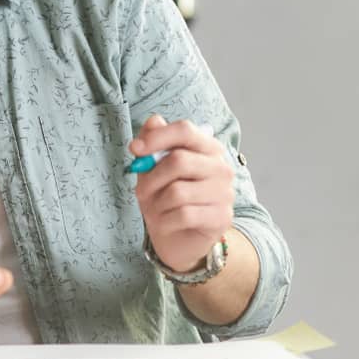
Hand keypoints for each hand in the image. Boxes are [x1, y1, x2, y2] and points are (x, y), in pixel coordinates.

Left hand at [131, 115, 233, 274]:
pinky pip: (184, 214)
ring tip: (154, 209)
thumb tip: (154, 121)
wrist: (177, 238)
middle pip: (179, 160)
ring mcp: (225, 193)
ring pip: (178, 191)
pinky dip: (164, 221)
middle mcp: (221, 167)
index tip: (134, 149)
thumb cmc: (165, 198)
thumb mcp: (152, 169)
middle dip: (150, 178)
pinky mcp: (222, 217)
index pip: (185, 130)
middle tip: (140, 191)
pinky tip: (164, 223)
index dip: (157, 137)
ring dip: (156, 203)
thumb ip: (153, 144)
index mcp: (207, 148)